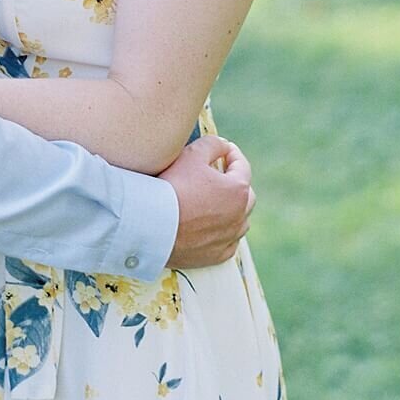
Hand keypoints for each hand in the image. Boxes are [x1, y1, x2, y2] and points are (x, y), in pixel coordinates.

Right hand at [160, 135, 254, 267]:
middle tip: (219, 175)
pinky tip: (209, 226)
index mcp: (237, 190)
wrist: (153, 224)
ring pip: (240, 221)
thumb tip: (223, 146)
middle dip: (235, 183)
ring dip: (232, 210)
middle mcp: (240, 216)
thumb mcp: (192, 154)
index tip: (223, 149)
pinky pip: (228, 242)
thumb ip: (213, 144)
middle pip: (245, 195)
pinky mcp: (217, 256)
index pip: (242, 166)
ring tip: (214, 202)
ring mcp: (229, 238)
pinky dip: (223, 233)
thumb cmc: (173, 186)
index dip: (232, 154)